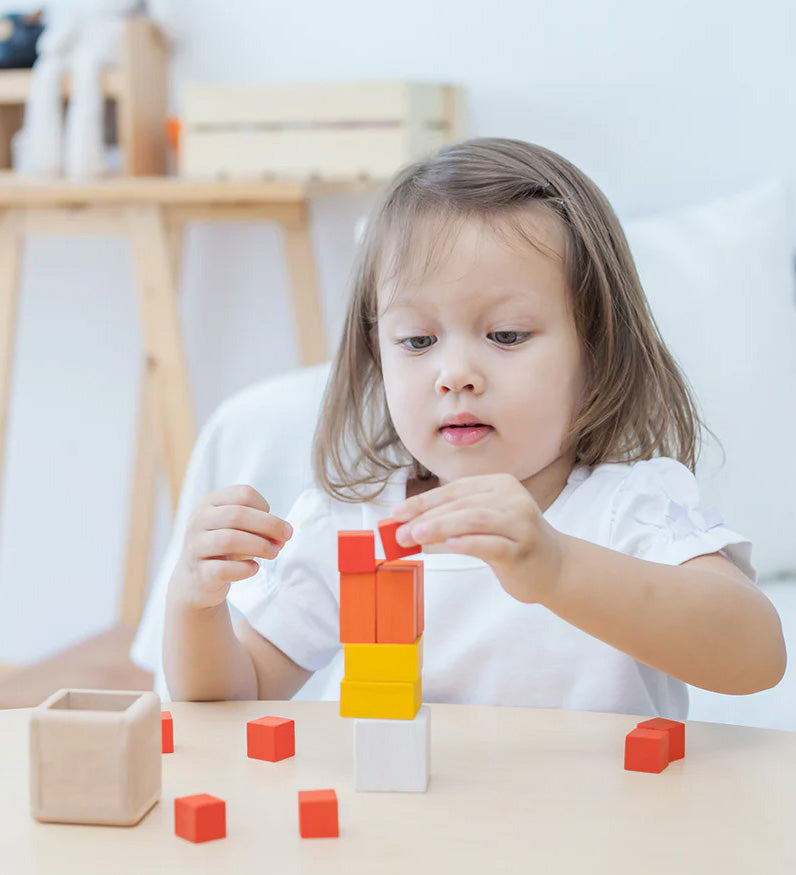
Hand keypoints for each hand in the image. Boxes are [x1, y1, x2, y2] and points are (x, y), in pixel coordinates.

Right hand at [169, 485, 292, 610]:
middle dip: (269, 526)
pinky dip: (244, 569)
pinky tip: (254, 569)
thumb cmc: (223, 549)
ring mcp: (195, 546)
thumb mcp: (238, 530)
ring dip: (259, 546)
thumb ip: (260, 527)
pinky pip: (223, 569)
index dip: (265, 507)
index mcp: (210, 502)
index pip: (243, 494)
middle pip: (237, 515)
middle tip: (285, 538)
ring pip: (228, 540)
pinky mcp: (199, 573)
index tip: (276, 524)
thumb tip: (283, 534)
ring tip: (273, 553)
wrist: (196, 580)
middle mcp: (198, 521)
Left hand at [392, 473, 565, 603]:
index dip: (423, 501)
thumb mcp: (484, 524)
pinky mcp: (523, 549)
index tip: (397, 513)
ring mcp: (520, 523)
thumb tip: (407, 526)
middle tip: (400, 531)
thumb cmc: (512, 543)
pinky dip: (468, 542)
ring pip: (474, 519)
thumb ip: (452, 520)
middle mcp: (512, 499)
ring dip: (440, 527)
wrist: (555, 568)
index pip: (454, 490)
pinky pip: (492, 544)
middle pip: (462, 504)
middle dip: (426, 517)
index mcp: (500, 484)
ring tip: (416, 536)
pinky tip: (449, 545)